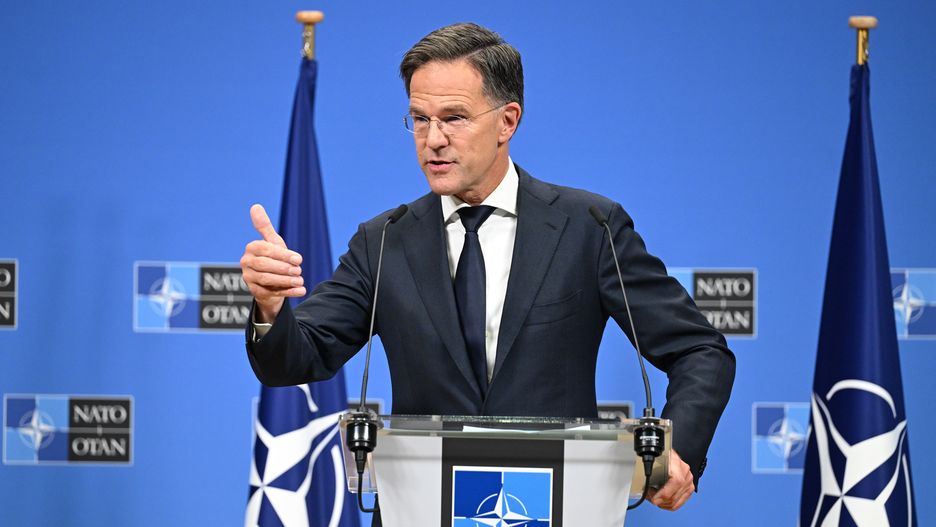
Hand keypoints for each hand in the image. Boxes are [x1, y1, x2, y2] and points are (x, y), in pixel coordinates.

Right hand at [240, 204, 305, 322]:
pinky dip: (288, 292)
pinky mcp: (256, 293)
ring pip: (266, 280)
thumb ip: (264, 226)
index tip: (299, 259)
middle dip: (283, 268)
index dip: (282, 254)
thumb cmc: (272, 258)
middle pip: (264, 266)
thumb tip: (255, 206)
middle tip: (299, 270)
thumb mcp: (272, 242)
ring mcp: (249, 279)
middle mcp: (246, 264)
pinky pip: (272, 293)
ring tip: (301, 280)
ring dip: (285, 281)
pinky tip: (301, 291)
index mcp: (251, 249)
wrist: (271, 281)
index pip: (265, 250)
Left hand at [648, 449, 694, 510]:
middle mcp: (685, 472)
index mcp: (676, 463)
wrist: (670, 454)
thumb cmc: (662, 456)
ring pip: (676, 501)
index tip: (653, 498)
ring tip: (653, 498)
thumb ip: (649, 468)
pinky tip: (661, 501)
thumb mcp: (654, 458)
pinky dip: (668, 505)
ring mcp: (689, 481)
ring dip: (662, 503)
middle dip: (659, 500)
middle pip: (674, 495)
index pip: (676, 481)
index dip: (664, 493)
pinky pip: (679, 502)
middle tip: (648, 496)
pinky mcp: (689, 488)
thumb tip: (641, 479)